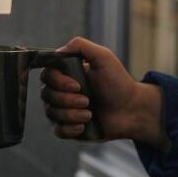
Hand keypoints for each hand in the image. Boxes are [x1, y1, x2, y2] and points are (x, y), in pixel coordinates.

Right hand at [40, 37, 168, 149]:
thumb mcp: (103, 57)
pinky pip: (57, 131)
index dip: (58, 81)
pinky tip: (83, 126)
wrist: (132, 110)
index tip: (78, 85)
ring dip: (71, 114)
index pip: (47, 75)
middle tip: (87, 100)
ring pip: (51, 113)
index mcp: (67, 74)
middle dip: (67, 100)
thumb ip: (80, 46)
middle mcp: (63, 91)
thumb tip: (58, 51)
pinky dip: (69, 129)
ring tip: (90, 114)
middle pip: (46, 95)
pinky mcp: (69, 128)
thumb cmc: (118, 83)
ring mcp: (65, 110)